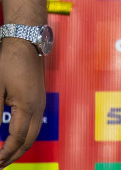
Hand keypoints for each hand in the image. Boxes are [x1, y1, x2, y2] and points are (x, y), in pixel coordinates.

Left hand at [0, 38, 43, 166]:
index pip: (17, 139)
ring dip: (20, 147)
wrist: (27, 41)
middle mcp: (38, 107)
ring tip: (4, 156)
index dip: (4, 154)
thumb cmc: (9, 61)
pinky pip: (34, 124)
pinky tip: (13, 137)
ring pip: (33, 134)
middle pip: (29, 141)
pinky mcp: (39, 98)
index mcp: (28, 106)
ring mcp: (41, 102)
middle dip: (14, 156)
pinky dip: (24, 137)